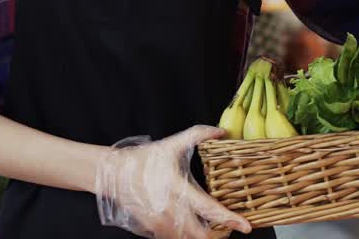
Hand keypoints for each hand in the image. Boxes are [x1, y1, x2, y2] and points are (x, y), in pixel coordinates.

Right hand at [95, 126, 252, 238]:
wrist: (115, 174)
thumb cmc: (144, 159)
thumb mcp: (172, 144)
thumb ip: (197, 135)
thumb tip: (221, 131)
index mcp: (177, 187)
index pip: (208, 208)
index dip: (228, 218)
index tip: (244, 226)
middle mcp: (169, 208)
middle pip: (199, 234)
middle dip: (217, 236)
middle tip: (228, 230)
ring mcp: (159, 221)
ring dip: (201, 237)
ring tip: (212, 230)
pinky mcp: (152, 228)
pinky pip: (172, 238)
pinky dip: (185, 237)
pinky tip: (191, 229)